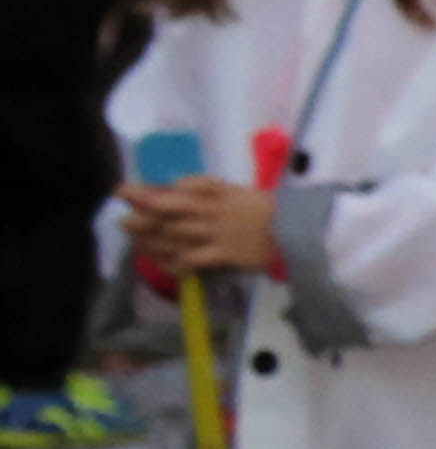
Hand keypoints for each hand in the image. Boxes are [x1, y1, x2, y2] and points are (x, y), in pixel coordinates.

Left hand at [114, 176, 276, 283]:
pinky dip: (172, 261)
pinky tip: (158, 262)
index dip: (153, 188)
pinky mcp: (224, 255)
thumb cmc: (269, 212)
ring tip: (133, 240)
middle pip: (172, 209)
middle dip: (142, 212)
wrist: (300, 235)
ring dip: (150, 237)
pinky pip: (191, 259)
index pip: (183, 186)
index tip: (127, 190)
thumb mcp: (240, 192)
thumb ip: (209, 189)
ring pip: (176, 233)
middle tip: (121, 218)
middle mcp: (216, 210)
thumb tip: (175, 185)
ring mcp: (218, 233)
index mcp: (222, 192)